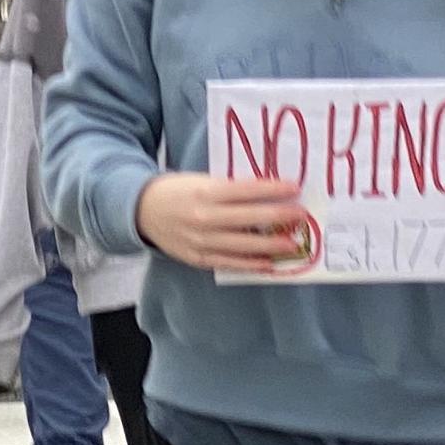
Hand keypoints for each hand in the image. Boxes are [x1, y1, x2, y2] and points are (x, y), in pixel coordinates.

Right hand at [134, 172, 311, 273]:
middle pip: (248, 219)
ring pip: (242, 246)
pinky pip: (229, 263)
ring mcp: (201, 241)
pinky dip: (250, 264)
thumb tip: (266, 192)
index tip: (294, 188)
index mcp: (205, 192)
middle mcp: (204, 218)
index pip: (245, 191)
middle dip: (278, 217)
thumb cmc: (178, 190)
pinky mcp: (198, 258)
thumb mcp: (202, 180)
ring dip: (270, 245)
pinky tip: (269, 263)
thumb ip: (230, 188)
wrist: (143, 211)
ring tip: (292, 243)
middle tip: (301, 216)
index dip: (272, 190)